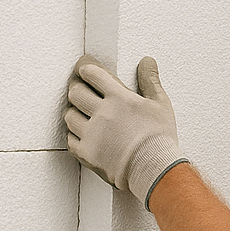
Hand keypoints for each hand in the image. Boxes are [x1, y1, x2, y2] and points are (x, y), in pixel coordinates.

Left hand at [65, 54, 186, 207]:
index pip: (92, 74)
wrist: (154, 168)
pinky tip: (83, 133)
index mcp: (119, 97)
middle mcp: (102, 113)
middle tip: (82, 90)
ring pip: (69, 115)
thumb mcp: (160, 104)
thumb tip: (147, 61)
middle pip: (75, 93)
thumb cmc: (160, 137)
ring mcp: (91, 134)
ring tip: (81, 112)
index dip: (87, 69)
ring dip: (73, 111)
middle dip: (77, 88)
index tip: (86, 70)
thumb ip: (150, 80)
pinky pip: (70, 139)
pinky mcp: (87, 152)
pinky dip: (74, 134)